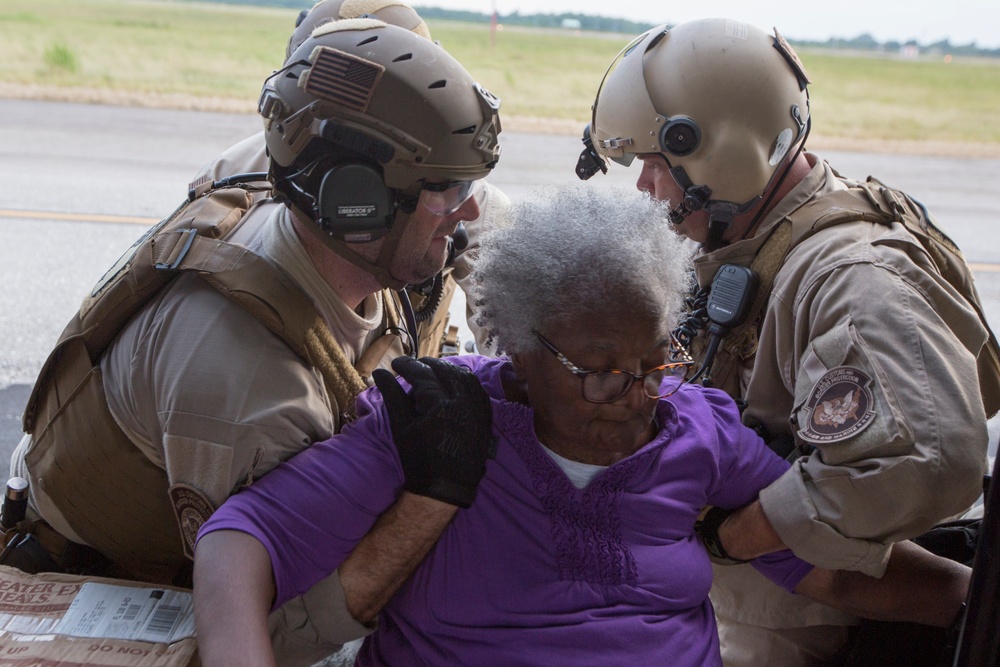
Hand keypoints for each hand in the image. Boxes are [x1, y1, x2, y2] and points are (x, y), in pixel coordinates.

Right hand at [373, 356, 494, 507]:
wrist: (446, 487)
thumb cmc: (419, 460)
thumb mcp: (401, 427)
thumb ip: (392, 396)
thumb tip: (378, 373)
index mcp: (440, 406)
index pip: (423, 374)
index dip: (408, 366)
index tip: (395, 363)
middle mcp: (463, 403)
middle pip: (446, 371)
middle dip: (428, 364)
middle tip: (413, 365)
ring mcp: (478, 409)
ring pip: (465, 377)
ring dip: (448, 370)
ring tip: (432, 371)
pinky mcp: (485, 417)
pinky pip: (477, 390)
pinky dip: (465, 381)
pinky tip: (454, 382)